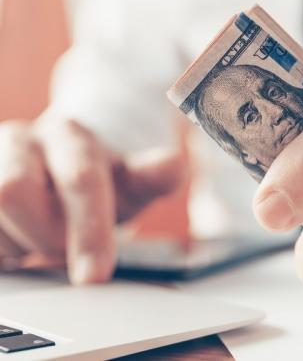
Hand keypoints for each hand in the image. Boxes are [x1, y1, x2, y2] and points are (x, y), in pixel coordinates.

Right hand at [0, 116, 182, 283]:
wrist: (52, 171)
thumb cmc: (95, 185)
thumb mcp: (129, 183)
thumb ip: (152, 177)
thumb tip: (174, 164)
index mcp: (69, 136)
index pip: (80, 178)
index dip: (88, 230)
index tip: (94, 277)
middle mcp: (20, 138)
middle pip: (14, 190)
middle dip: (43, 235)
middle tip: (63, 252)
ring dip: (16, 243)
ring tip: (38, 242)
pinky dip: (0, 249)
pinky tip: (15, 244)